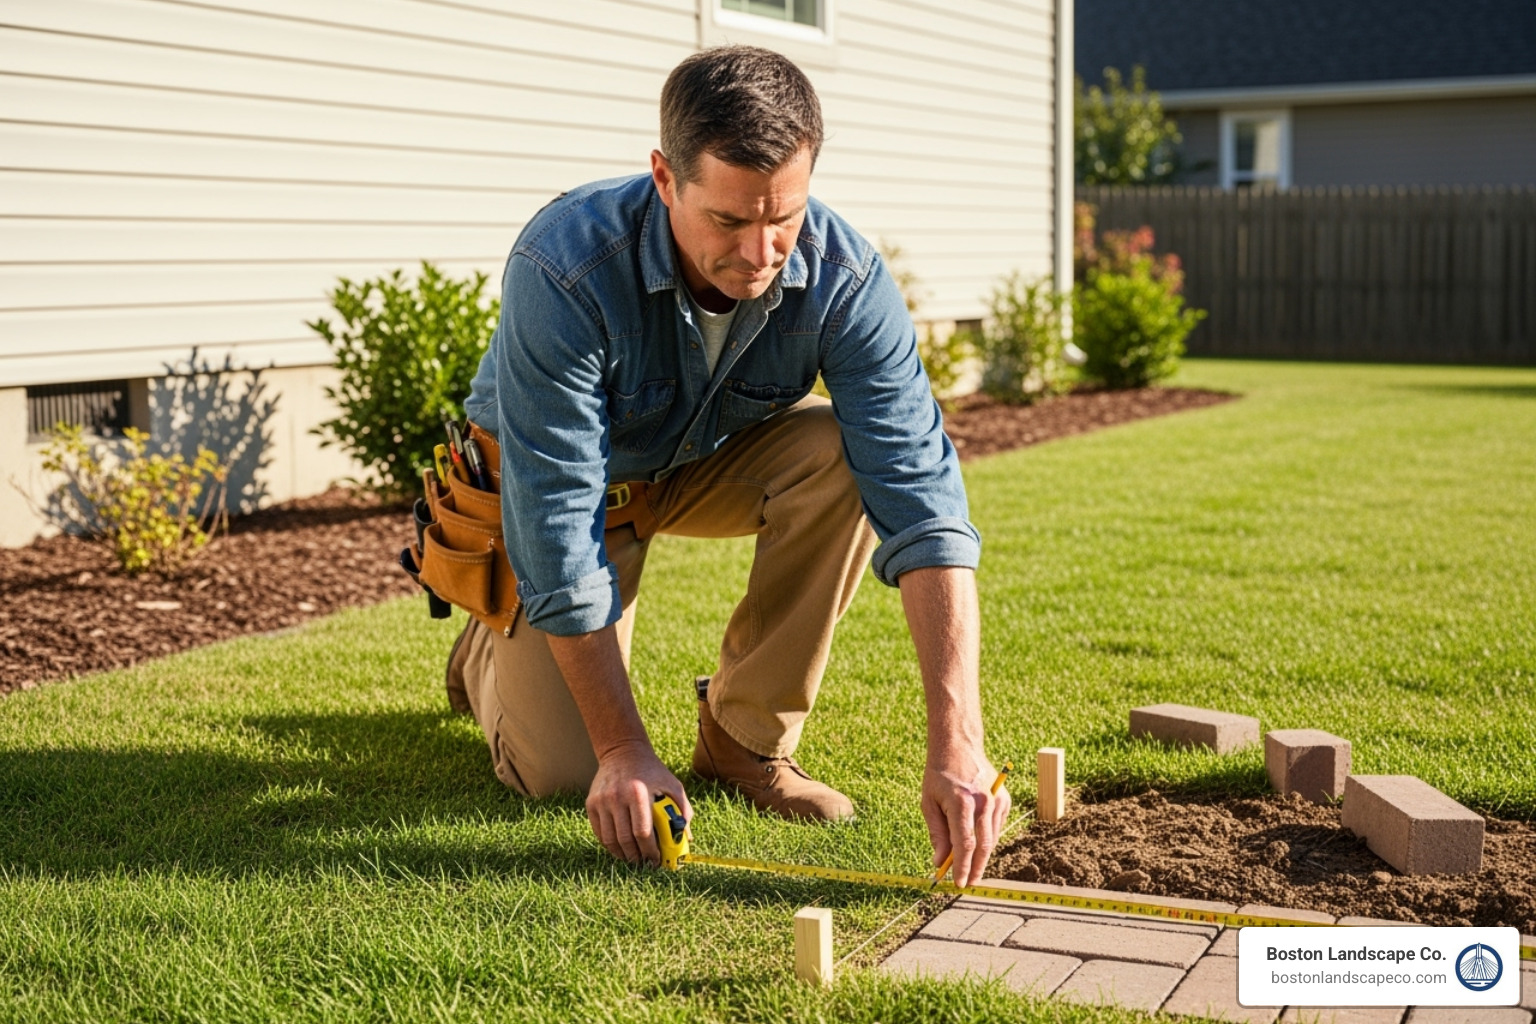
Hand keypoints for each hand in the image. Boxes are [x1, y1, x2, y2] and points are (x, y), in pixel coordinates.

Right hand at [585, 740, 691, 865]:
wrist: (623, 752)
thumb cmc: (652, 771)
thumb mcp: (672, 784)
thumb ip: (683, 809)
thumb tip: (687, 837)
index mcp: (639, 793)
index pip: (643, 832)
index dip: (650, 851)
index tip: (656, 861)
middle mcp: (617, 797)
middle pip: (625, 839)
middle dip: (636, 857)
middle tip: (644, 865)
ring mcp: (601, 801)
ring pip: (610, 839)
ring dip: (622, 855)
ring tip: (633, 860)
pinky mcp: (591, 803)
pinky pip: (599, 832)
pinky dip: (609, 845)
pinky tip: (620, 849)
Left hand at [922, 755, 1010, 888]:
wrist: (959, 746)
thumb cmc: (939, 775)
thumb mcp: (928, 803)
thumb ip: (936, 834)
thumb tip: (939, 861)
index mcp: (961, 803)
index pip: (965, 844)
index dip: (962, 867)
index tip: (958, 883)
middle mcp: (984, 802)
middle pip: (984, 846)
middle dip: (975, 869)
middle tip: (967, 883)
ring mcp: (998, 800)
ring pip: (992, 839)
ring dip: (981, 856)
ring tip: (969, 868)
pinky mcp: (1005, 799)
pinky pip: (997, 827)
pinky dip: (987, 838)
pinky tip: (976, 840)